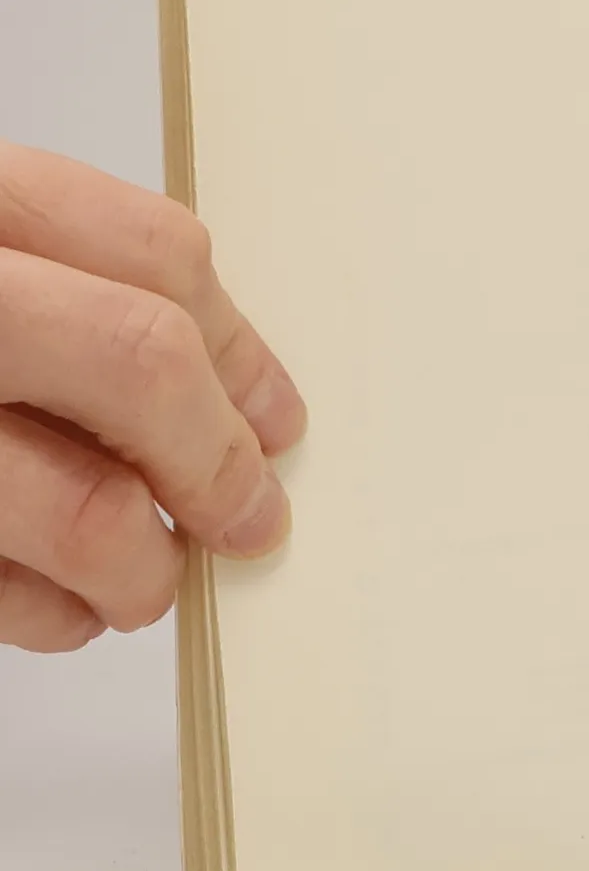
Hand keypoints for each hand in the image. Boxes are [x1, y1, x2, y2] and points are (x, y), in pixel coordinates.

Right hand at [0, 145, 304, 651]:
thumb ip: (80, 302)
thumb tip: (249, 413)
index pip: (154, 254)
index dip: (241, 353)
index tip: (279, 424)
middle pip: (142, 361)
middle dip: (216, 463)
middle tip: (250, 521)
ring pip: (84, 509)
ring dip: (142, 568)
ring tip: (140, 579)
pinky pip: (3, 596)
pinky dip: (51, 616)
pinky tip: (55, 605)